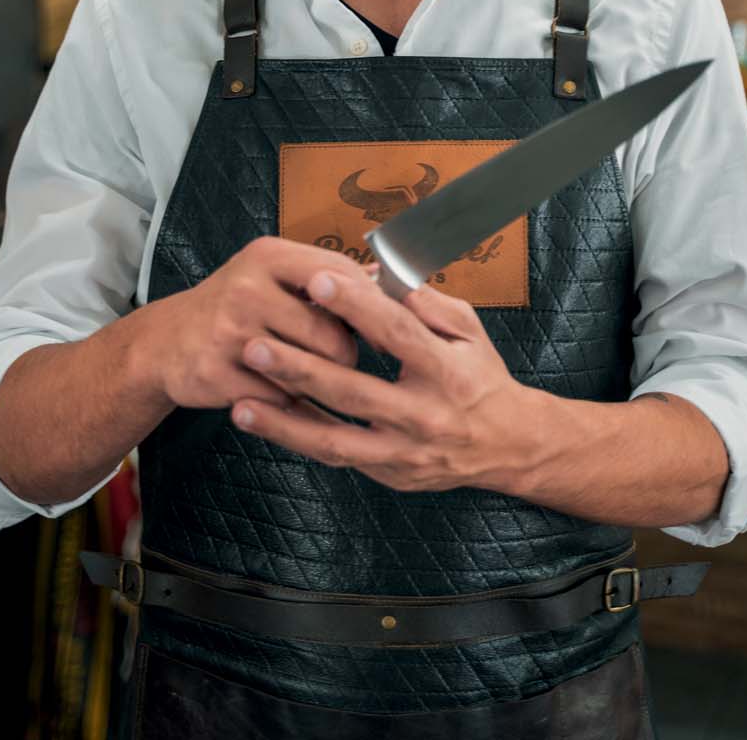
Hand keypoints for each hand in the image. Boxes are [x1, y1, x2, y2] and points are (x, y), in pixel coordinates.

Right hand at [145, 235, 367, 413]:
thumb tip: (386, 281)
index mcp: (269, 256)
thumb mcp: (273, 274)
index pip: (339, 278)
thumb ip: (327, 276)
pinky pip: (276, 399)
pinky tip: (275, 391)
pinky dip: (284, 403)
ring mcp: (229, 331)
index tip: (391, 328)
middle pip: (329, 334)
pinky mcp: (216, 372)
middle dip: (344, 356)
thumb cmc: (235, 305)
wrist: (167, 341)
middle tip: (339, 360)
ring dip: (317, 383)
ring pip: (306, 371)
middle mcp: (248, 287)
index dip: (370, 307)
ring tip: (311, 375)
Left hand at [231, 266, 528, 493]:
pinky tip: (260, 419)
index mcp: (445, 370)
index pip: (396, 332)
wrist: (505, 445)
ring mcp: (403, 451)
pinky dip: (295, 438)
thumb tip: (379, 273)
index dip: (356, 306)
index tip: (317, 280)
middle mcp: (422, 415)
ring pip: (335, 441)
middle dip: (301, 369)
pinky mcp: (387, 473)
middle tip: (255, 345)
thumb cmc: (481, 376)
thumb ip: (423, 301)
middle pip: (354, 392)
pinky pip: (334, 456)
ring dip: (284, 420)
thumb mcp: (467, 329)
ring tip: (241, 401)